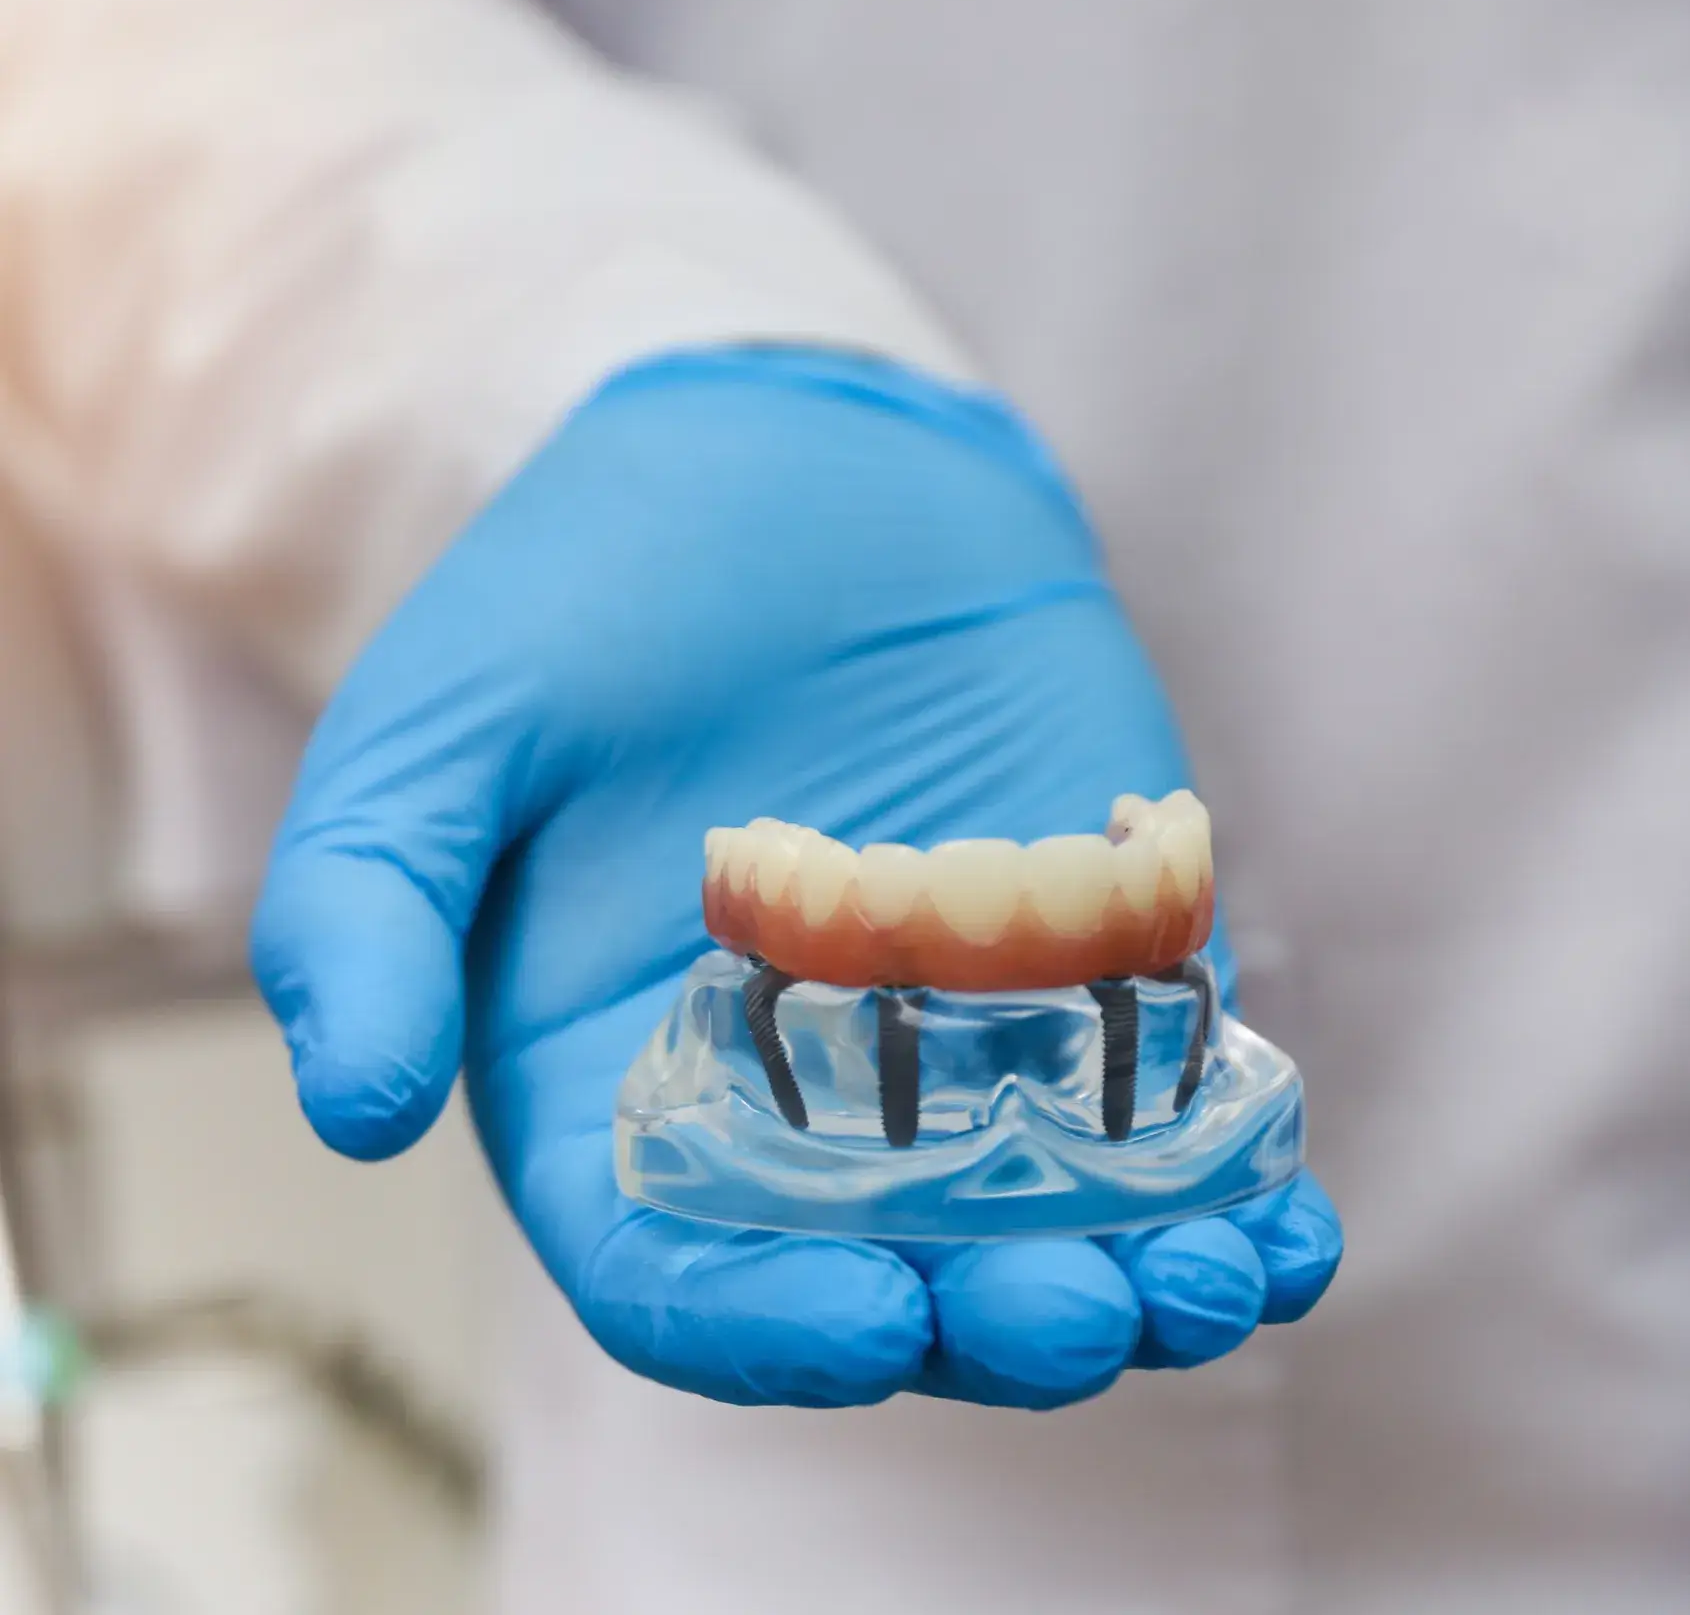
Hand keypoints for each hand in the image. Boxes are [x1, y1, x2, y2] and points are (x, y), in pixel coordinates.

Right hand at [251, 346, 1341, 1408]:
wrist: (776, 457)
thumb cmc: (583, 596)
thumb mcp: (441, 728)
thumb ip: (366, 908)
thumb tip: (351, 1112)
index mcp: (615, 1086)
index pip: (676, 1273)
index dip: (762, 1328)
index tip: (869, 1317)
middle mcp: (787, 1101)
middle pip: (888, 1276)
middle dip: (987, 1321)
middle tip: (1082, 1309)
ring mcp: (948, 1040)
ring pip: (1039, 1221)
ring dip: (1138, 1278)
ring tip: (1222, 1274)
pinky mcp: (1077, 962)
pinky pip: (1154, 1105)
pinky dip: (1223, 1173)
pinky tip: (1286, 1208)